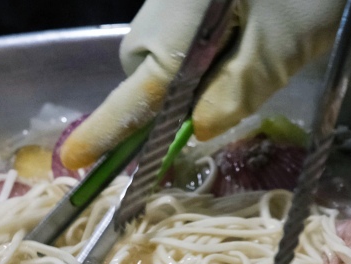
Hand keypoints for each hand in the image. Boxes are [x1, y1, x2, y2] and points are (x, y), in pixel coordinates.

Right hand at [60, 0, 347, 169]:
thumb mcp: (278, 51)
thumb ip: (233, 96)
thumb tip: (194, 130)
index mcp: (174, 26)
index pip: (135, 94)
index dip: (105, 132)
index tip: (72, 160)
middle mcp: (161, 7)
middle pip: (145, 68)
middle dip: (170, 93)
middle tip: (226, 91)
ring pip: (164, 47)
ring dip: (190, 67)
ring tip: (250, 50)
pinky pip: (181, 26)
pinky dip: (202, 43)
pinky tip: (245, 29)